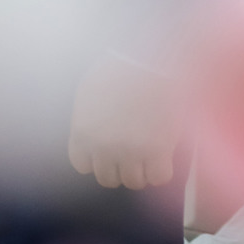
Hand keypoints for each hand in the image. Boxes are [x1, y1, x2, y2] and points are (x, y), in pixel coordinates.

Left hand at [68, 53, 181, 189]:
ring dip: (140, 171)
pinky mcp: (158, 151)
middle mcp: (104, 146)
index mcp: (83, 131)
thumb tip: (92, 138)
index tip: (105, 153)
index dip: (95, 160)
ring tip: (147, 154)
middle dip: (118, 168)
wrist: (149, 61)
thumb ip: (87, 120)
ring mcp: (131, 151)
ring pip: (133, 182)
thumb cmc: (118, 69)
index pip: (82, 165)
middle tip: (129, 154)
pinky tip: (162, 156)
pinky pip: (158, 178)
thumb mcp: (88, 93)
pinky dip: (161, 171)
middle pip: (107, 178)